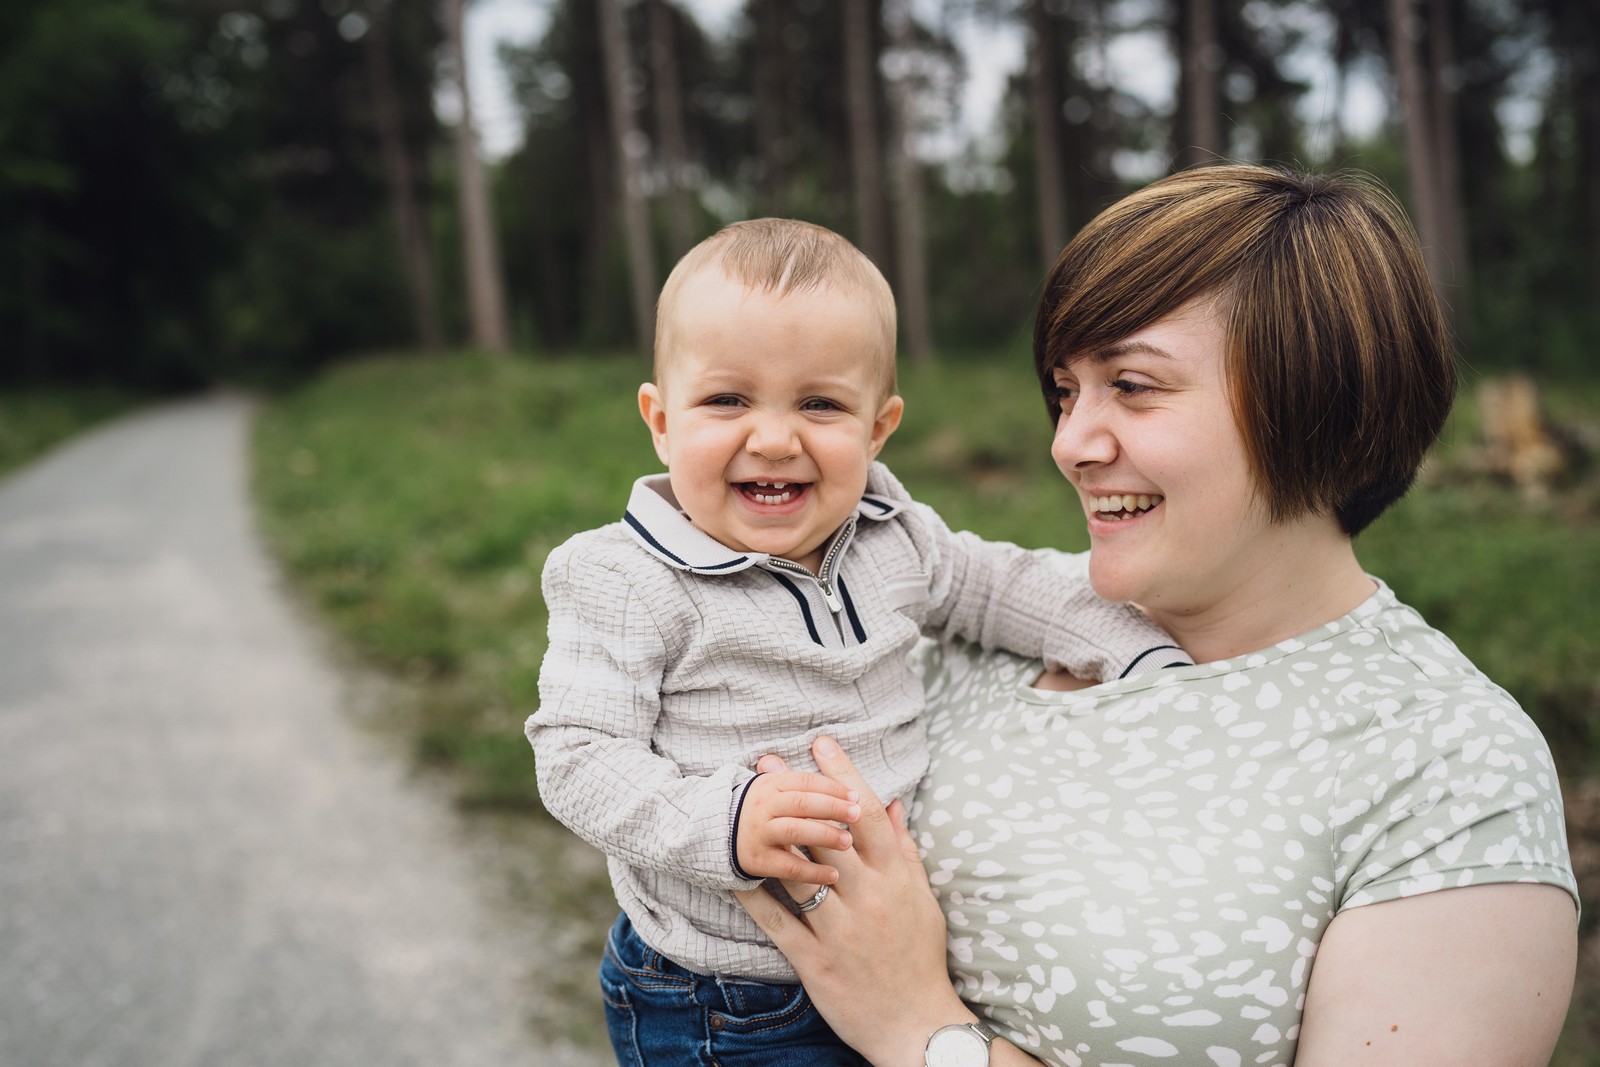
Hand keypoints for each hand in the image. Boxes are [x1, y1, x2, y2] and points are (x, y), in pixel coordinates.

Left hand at [735, 737, 971, 1066]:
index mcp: (896, 879)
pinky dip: (754, 896)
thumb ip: (905, 851)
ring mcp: (841, 930)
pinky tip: (732, 871)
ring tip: (747, 804)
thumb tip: (893, 805)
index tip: (821, 744)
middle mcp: (869, 898)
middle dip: (796, 793)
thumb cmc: (921, 958)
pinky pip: (778, 922)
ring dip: (771, 834)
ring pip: (800, 872)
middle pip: (826, 833)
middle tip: (768, 760)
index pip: (866, 814)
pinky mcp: (816, 961)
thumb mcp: (922, 900)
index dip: (843, 775)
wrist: (917, 1024)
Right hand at [735, 765, 860, 884]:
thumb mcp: (777, 790)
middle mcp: (763, 806)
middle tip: (856, 814)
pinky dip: (811, 872)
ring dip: (823, 835)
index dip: (833, 788)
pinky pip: (787, 867)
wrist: (717, 833)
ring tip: (848, 842)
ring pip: (794, 831)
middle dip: (832, 807)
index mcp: (771, 784)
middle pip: (801, 803)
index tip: (856, 797)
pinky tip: (833, 875)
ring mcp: (758, 833)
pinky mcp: (756, 860)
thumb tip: (847, 782)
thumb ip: (808, 787)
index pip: (806, 781)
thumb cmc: (763, 811)